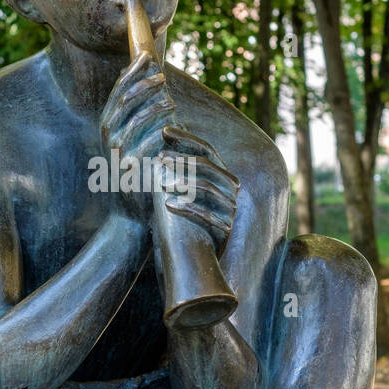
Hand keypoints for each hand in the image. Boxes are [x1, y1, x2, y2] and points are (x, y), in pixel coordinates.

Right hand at [100, 52, 175, 221]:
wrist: (131, 215)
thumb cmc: (137, 171)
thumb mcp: (131, 138)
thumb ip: (136, 110)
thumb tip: (145, 76)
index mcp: (108, 125)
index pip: (117, 91)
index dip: (133, 72)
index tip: (148, 58)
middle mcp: (109, 137)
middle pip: (125, 101)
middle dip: (144, 85)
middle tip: (163, 76)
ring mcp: (119, 154)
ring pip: (137, 120)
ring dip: (155, 107)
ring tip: (172, 101)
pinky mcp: (133, 169)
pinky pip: (148, 144)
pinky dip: (162, 131)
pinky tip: (176, 126)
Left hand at [157, 124, 238, 255]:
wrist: (189, 258)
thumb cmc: (178, 218)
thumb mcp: (175, 188)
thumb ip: (172, 165)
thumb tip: (158, 129)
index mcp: (219, 175)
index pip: (205, 148)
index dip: (186, 138)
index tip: (163, 131)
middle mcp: (229, 189)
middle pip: (207, 165)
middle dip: (182, 159)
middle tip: (158, 156)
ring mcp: (229, 209)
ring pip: (208, 188)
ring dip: (183, 182)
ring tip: (159, 182)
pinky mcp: (225, 230)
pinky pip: (207, 215)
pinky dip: (186, 208)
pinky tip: (167, 205)